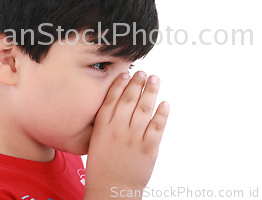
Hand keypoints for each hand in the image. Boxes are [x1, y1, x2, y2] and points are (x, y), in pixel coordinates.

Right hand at [84, 71, 169, 198]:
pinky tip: (165, 103)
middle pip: (129, 100)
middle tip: (143, 73)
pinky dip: (162, 113)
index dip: (119, 84)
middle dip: (137, 83)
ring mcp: (133, 138)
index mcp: (102, 127)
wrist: (111, 190)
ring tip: (155, 80)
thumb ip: (106, 124)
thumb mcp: (96, 141)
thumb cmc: (102, 168)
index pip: (111, 99)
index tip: (126, 74)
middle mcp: (117, 130)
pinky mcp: (148, 148)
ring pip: (144, 109)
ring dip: (150, 92)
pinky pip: (157, 126)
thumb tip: (117, 106)